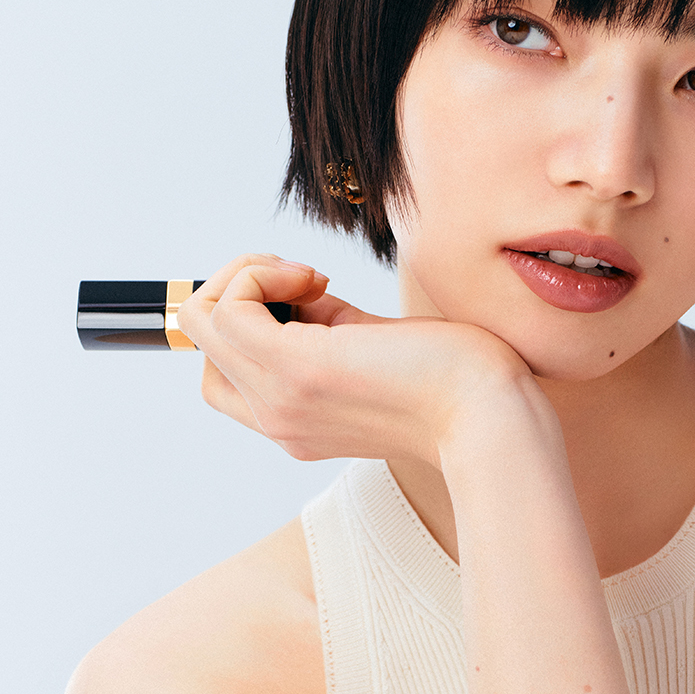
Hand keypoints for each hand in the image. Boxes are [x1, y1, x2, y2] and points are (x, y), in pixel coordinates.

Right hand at [177, 255, 532, 466]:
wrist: (491, 416)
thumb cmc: (459, 381)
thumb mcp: (377, 349)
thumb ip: (330, 328)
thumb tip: (300, 289)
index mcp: (298, 422)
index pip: (223, 372)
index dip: (252, 316)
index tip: (312, 295)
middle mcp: (277, 420)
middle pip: (203, 344)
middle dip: (238, 288)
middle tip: (304, 280)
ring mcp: (279, 400)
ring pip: (202, 317)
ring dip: (248, 273)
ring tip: (309, 276)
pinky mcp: (295, 369)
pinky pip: (226, 305)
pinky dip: (260, 272)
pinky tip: (315, 278)